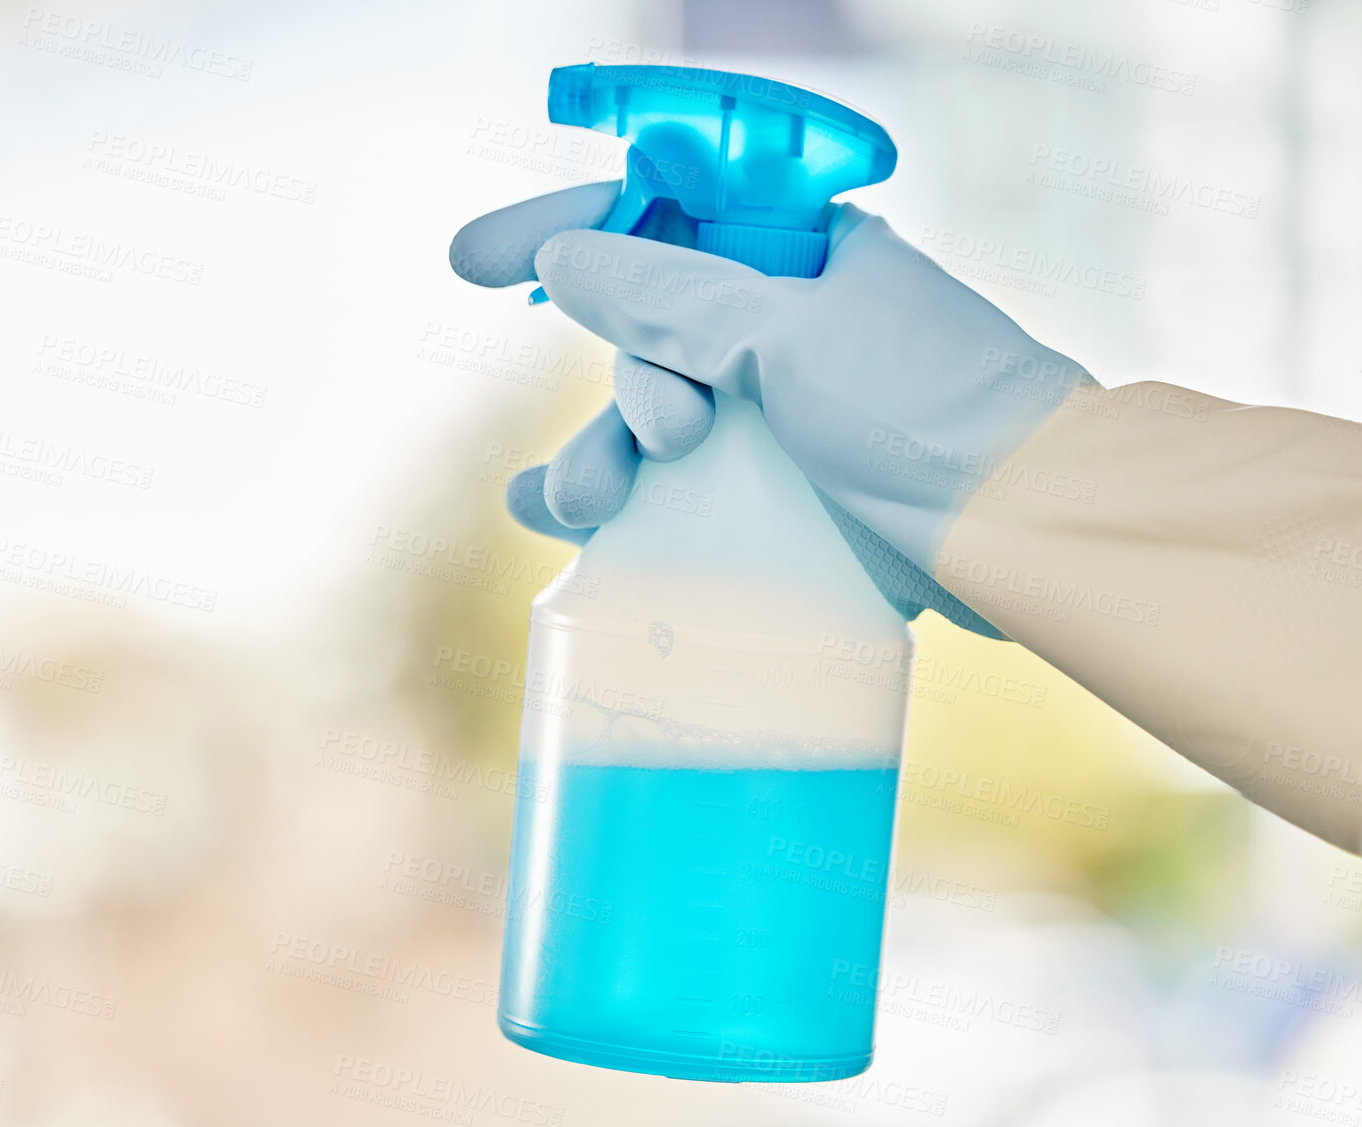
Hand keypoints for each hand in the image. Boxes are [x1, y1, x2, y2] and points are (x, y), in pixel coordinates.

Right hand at [450, 190, 1096, 637]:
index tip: (470, 262)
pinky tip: (562, 523)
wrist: (1028, 537)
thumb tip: (567, 259)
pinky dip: (619, 505)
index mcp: (797, 255)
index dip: (564, 232)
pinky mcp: (781, 494)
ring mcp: (780, 414)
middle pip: (645, 335)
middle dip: (625, 386)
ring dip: (603, 454)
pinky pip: (676, 487)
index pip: (659, 217)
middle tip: (670, 434)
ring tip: (591, 502)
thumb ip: (667, 298)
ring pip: (650, 419)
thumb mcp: (788, 337)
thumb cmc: (927, 412)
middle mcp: (782, 327)